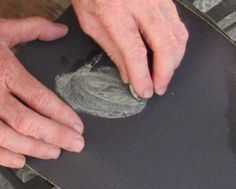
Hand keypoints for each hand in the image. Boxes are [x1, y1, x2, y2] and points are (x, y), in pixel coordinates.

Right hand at [0, 17, 83, 167]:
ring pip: (8, 136)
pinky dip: (2, 155)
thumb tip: (62, 30)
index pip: (40, 97)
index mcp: (4, 70)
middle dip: (55, 136)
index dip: (62, 115)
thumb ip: (34, 29)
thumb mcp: (2, 30)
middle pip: (28, 121)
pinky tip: (21, 160)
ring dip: (33, 148)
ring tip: (55, 153)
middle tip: (76, 145)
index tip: (78, 126)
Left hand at [72, 0, 188, 97]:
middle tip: (158, 87)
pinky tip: (169, 55)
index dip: (143, 76)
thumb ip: (112, 50)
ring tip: (164, 74)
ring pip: (178, 35)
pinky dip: (176, 45)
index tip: (145, 91)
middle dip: (165, 72)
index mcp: (114, 11)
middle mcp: (140, 3)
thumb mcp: (91, 24)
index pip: (135, 52)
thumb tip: (129, 75)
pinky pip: (179, 25)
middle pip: (165, 44)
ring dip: (174, 61)